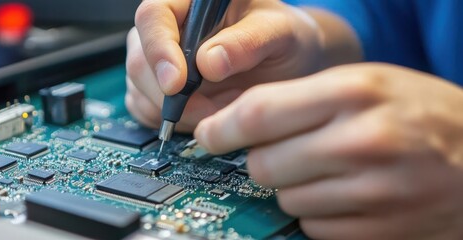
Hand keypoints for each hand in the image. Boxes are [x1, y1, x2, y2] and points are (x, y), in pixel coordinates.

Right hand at [125, 0, 360, 131]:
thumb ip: (248, 42)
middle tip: (213, 108)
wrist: (289, 64)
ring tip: (223, 106)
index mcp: (189, 1)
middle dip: (172, 94)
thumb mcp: (279, 33)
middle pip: (140, 59)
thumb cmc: (283, 39)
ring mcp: (159, 59)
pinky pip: (147, 110)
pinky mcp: (158, 89)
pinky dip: (174, 122)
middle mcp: (168, 27)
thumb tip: (209, 62)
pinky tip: (207, 114)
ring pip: (140, 89)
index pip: (153, 16)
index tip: (177, 84)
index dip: (159, 50)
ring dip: (178, 112)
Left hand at [194, 63, 462, 238]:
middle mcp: (361, 142)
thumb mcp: (364, 83)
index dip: (220, 129)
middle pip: (263, 164)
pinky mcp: (377, 231)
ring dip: (292, 187)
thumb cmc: (417, 113)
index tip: (208, 135)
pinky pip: (313, 226)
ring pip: (285, 199)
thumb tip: (234, 123)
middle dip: (260, 160)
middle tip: (280, 151)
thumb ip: (299, 98)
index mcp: (354, 93)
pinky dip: (317, 212)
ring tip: (326, 170)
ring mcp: (372, 193)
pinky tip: (344, 195)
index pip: (258, 114)